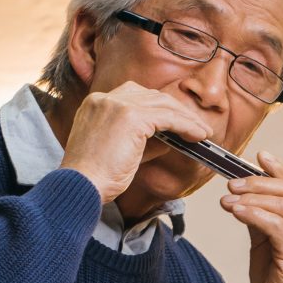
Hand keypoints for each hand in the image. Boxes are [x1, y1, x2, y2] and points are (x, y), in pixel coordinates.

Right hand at [57, 80, 217, 204]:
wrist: (80, 186)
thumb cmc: (95, 177)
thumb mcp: (119, 151)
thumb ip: (143, 140)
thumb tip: (170, 137)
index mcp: (97, 103)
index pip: (136, 95)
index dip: (160, 106)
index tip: (176, 119)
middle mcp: (105, 98)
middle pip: (152, 96)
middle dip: (177, 110)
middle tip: (196, 126)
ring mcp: (117, 105)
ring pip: (163, 104)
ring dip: (186, 118)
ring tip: (202, 133)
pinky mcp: (131, 117)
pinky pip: (168, 117)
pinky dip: (186, 126)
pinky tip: (197, 136)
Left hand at [222, 151, 282, 282]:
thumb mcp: (266, 247)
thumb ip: (261, 222)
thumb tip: (244, 198)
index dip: (279, 169)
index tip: (259, 156)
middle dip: (258, 181)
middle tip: (231, 183)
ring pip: (282, 204)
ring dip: (250, 197)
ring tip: (227, 198)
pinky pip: (275, 224)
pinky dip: (252, 213)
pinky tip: (235, 211)